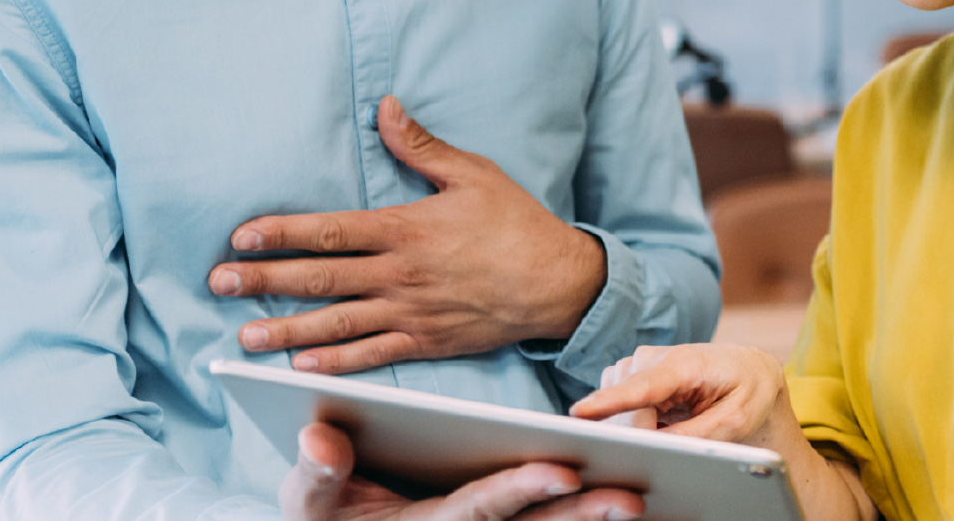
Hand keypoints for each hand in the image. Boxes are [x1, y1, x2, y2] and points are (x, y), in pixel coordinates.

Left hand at [212, 96, 606, 372]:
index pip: (329, 231)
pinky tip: (300, 367)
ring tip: (244, 336)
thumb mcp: (472, 173)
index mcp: (405, 229)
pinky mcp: (425, 343)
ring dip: (285, 330)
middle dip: (263, 281)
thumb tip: (385, 107)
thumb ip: (421, 146)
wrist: (557, 283)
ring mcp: (409, 314)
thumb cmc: (516, 223)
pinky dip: (334, 363)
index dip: (280, 233)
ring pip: (335, 324)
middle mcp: (399, 275)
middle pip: (318, 278)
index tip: (240, 238)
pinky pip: (371, 357)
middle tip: (218, 285)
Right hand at [279, 421, 640, 520]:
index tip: (561, 469)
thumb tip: (321, 440)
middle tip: (632, 497)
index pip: (478, 509)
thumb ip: (315, 475)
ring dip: (596, 516)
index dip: (519, 489)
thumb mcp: (307, 499)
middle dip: (582, 514)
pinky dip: (587, 513)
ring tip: (646, 494)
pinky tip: (637, 494)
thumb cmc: (325, 509)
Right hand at [572, 345, 876, 520]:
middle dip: (632, 433)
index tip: (580, 414)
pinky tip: (657, 422)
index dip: (609, 401)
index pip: (642, 386)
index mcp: (685, 363)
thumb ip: (694, 436)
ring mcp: (638, 365)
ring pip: (614, 406)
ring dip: (631, 427)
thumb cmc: (748, 391)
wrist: (750, 370)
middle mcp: (653, 358)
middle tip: (660, 448)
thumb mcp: (735, 420)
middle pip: (623, 406)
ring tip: (670, 427)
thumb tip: (655, 448)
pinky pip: (614, 405)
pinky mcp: (630, 375)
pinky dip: (628, 420)